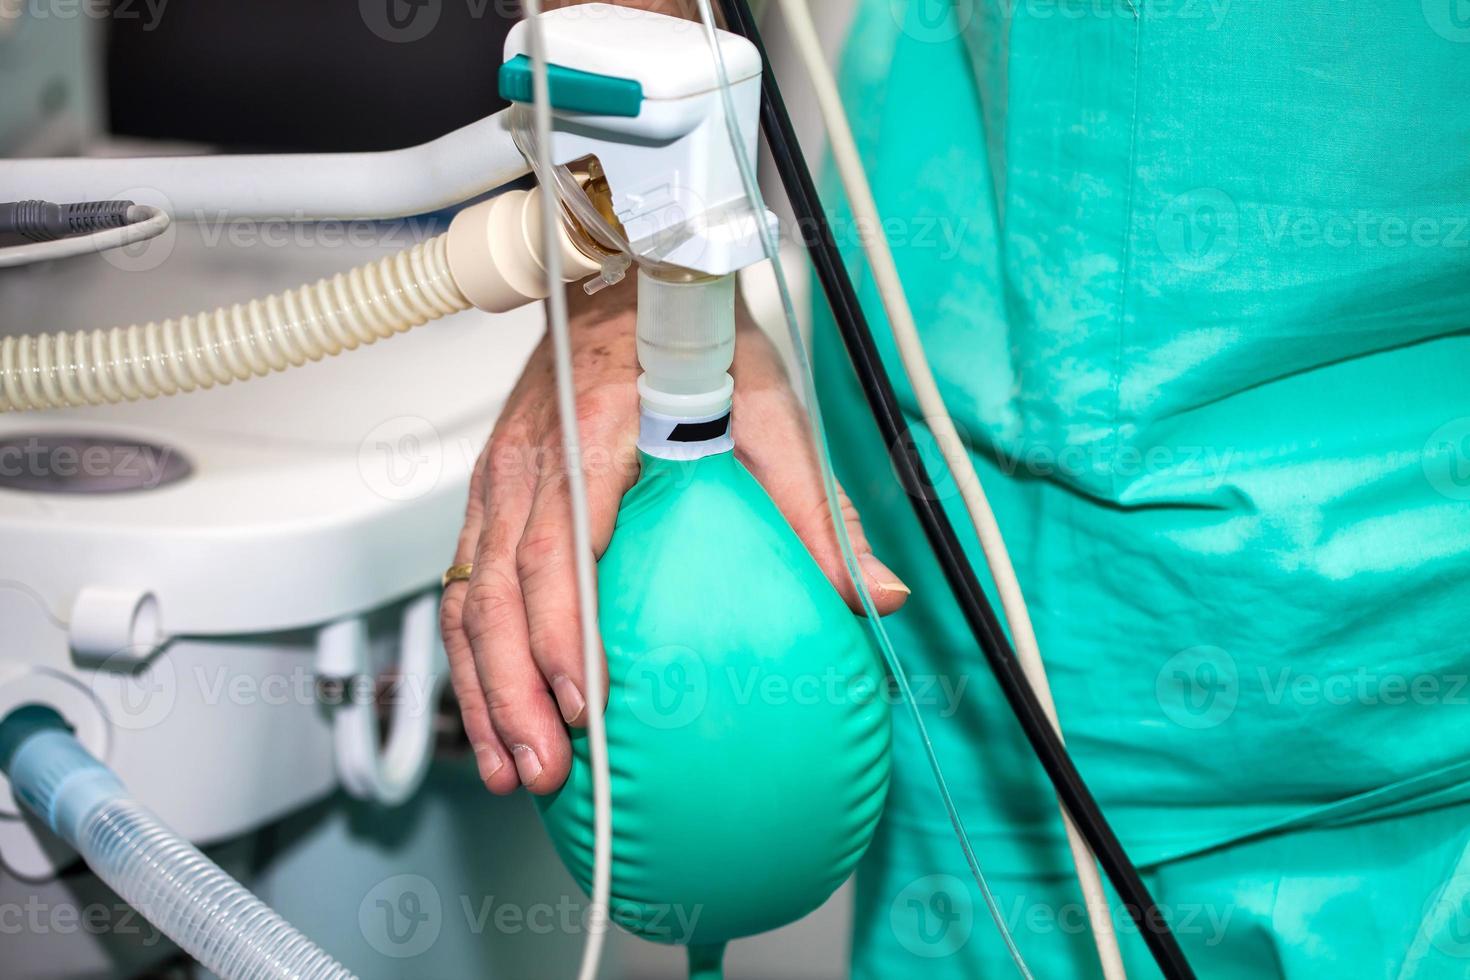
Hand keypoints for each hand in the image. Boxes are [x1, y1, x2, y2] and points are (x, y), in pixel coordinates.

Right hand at [440, 277, 910, 794]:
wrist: (626, 276)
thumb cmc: (691, 335)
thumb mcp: (770, 407)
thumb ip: (814, 503)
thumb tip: (873, 593)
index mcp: (594, 426)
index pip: (560, 540)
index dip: (561, 627)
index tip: (582, 701)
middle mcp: (530, 455)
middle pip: (501, 589)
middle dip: (512, 690)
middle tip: (543, 769)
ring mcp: (499, 476)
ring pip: (468, 597)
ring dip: (481, 690)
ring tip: (506, 769)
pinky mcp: (490, 495)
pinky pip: (463, 585)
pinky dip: (469, 658)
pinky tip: (491, 714)